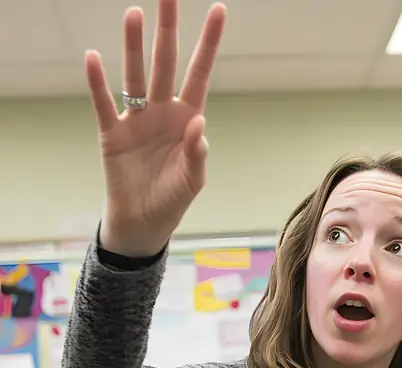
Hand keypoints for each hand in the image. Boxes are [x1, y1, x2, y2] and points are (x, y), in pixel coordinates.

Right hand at [85, 0, 225, 255]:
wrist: (144, 222)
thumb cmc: (173, 199)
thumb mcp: (192, 180)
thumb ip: (197, 153)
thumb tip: (197, 124)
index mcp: (188, 118)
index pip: (200, 73)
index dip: (209, 43)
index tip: (218, 10)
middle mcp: (162, 111)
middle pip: (166, 63)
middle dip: (168, 29)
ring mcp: (137, 119)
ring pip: (135, 76)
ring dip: (134, 47)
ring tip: (134, 15)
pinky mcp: (113, 133)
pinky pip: (104, 104)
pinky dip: (98, 83)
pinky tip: (94, 57)